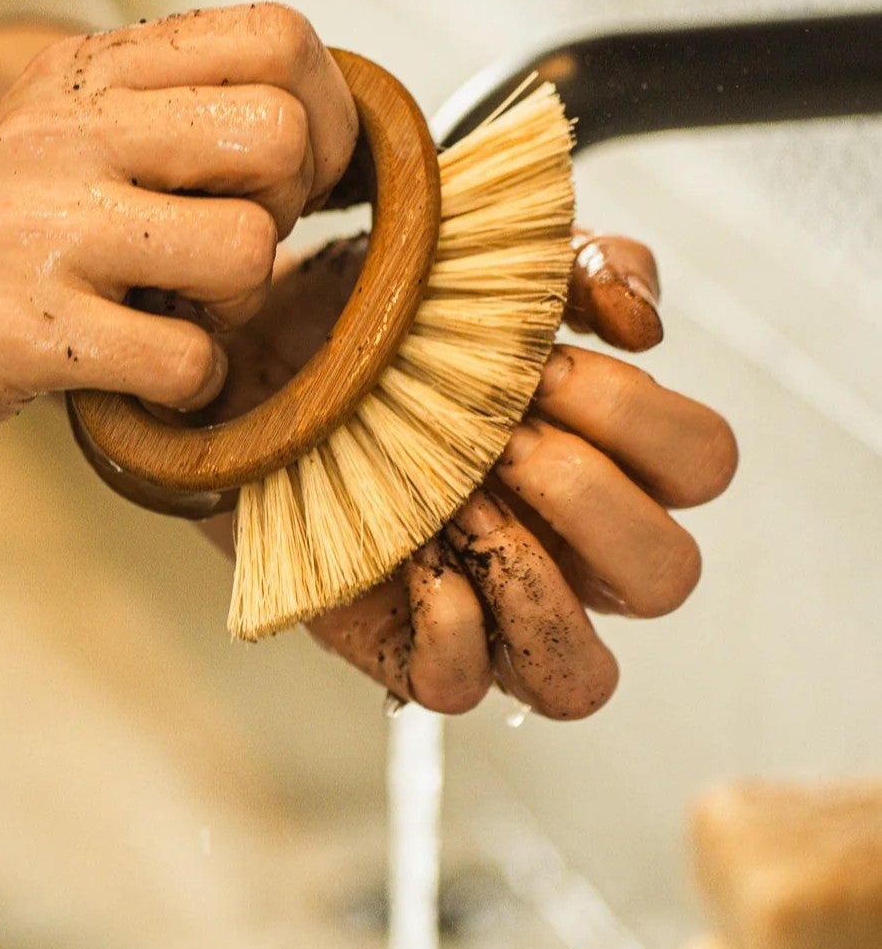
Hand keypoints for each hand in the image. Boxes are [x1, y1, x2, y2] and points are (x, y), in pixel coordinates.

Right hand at [0, 5, 359, 476]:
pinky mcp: (22, 329)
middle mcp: (61, 130)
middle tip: (225, 252)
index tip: (298, 180)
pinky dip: (187, 386)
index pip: (278, 35)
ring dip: (236, 308)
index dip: (327, 116)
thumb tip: (316, 127)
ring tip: (177, 315)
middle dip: (288, 213)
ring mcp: (38, 227)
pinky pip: (185, 359)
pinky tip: (139, 377)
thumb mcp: (57, 140)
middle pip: (278, 134)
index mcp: (84, 71)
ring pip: (246, 249)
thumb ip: (164, 113)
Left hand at [202, 230, 737, 720]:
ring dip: (530, 575)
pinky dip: (446, 624)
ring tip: (456, 501)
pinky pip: (459, 687)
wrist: (247, 346)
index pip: (700, 464)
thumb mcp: (483, 262)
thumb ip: (584, 267)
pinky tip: (407, 553)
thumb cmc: (373, 315)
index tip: (541, 366)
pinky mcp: (402, 642)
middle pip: (666, 576)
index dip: (639, 418)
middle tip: (497, 437)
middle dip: (587, 496)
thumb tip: (645, 325)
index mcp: (600, 453)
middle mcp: (561, 543)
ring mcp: (487, 605)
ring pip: (583, 675)